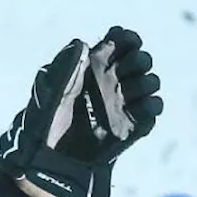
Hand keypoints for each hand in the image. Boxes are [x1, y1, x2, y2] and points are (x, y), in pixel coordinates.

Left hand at [0, 27, 163, 196]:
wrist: (48, 157)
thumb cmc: (43, 122)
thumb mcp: (48, 91)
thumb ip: (64, 65)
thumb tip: (82, 43)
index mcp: (93, 69)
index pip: (121, 43)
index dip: (127, 38)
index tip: (122, 41)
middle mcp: (111, 84)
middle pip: (141, 60)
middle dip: (138, 60)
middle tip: (122, 70)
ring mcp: (123, 104)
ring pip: (150, 82)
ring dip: (145, 82)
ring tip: (126, 92)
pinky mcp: (131, 126)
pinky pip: (153, 109)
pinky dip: (151, 105)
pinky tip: (136, 109)